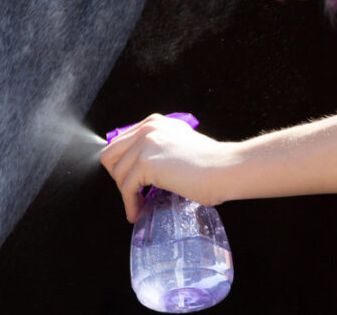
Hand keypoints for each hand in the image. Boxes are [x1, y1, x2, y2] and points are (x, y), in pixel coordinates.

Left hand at [100, 114, 235, 222]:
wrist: (226, 169)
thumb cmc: (212, 164)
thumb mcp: (180, 144)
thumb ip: (160, 148)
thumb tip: (141, 168)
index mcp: (154, 123)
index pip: (120, 143)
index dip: (123, 166)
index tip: (131, 183)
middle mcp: (147, 129)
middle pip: (110, 155)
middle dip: (118, 178)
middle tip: (132, 193)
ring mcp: (146, 144)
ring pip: (117, 174)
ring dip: (125, 194)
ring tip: (138, 206)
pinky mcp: (147, 163)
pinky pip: (127, 189)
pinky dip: (130, 204)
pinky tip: (138, 212)